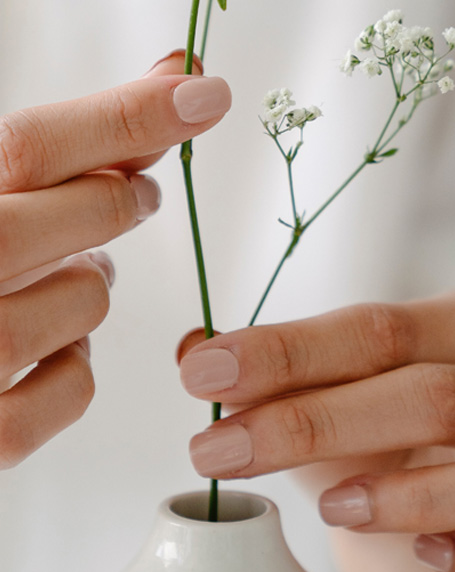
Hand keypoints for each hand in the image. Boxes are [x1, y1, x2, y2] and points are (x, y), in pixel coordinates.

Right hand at [0, 51, 230, 466]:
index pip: (29, 148)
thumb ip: (58, 151)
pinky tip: (50, 347)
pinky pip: (75, 384)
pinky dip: (75, 363)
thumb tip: (174, 76)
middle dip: (115, 200)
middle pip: (65, 218)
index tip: (198, 90)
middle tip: (138, 196)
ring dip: (89, 284)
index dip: (123, 116)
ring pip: (85, 298)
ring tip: (67, 276)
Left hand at [178, 293, 454, 571]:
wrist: (441, 507)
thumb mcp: (331, 393)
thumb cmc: (386, 441)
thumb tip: (192, 350)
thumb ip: (271, 374)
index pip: (380, 329)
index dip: (289, 352)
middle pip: (436, 396)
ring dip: (415, 497)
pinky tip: (431, 556)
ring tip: (332, 508)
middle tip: (220, 450)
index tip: (205, 373)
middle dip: (315, 423)